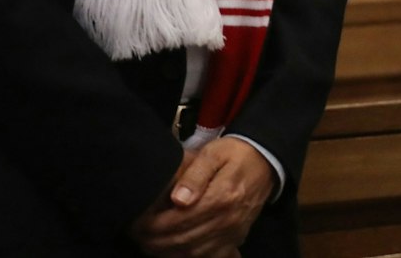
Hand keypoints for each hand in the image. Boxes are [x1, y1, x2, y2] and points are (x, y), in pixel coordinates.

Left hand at [130, 138, 273, 256]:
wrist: (265, 161)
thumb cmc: (234, 154)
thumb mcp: (213, 153)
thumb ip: (194, 175)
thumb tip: (178, 199)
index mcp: (221, 198)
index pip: (178, 220)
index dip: (152, 226)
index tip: (135, 223)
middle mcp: (228, 220)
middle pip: (182, 240)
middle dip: (154, 242)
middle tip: (136, 235)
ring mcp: (234, 232)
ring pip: (193, 253)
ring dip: (167, 252)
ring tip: (149, 243)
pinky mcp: (236, 238)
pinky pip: (210, 257)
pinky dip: (189, 257)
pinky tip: (173, 250)